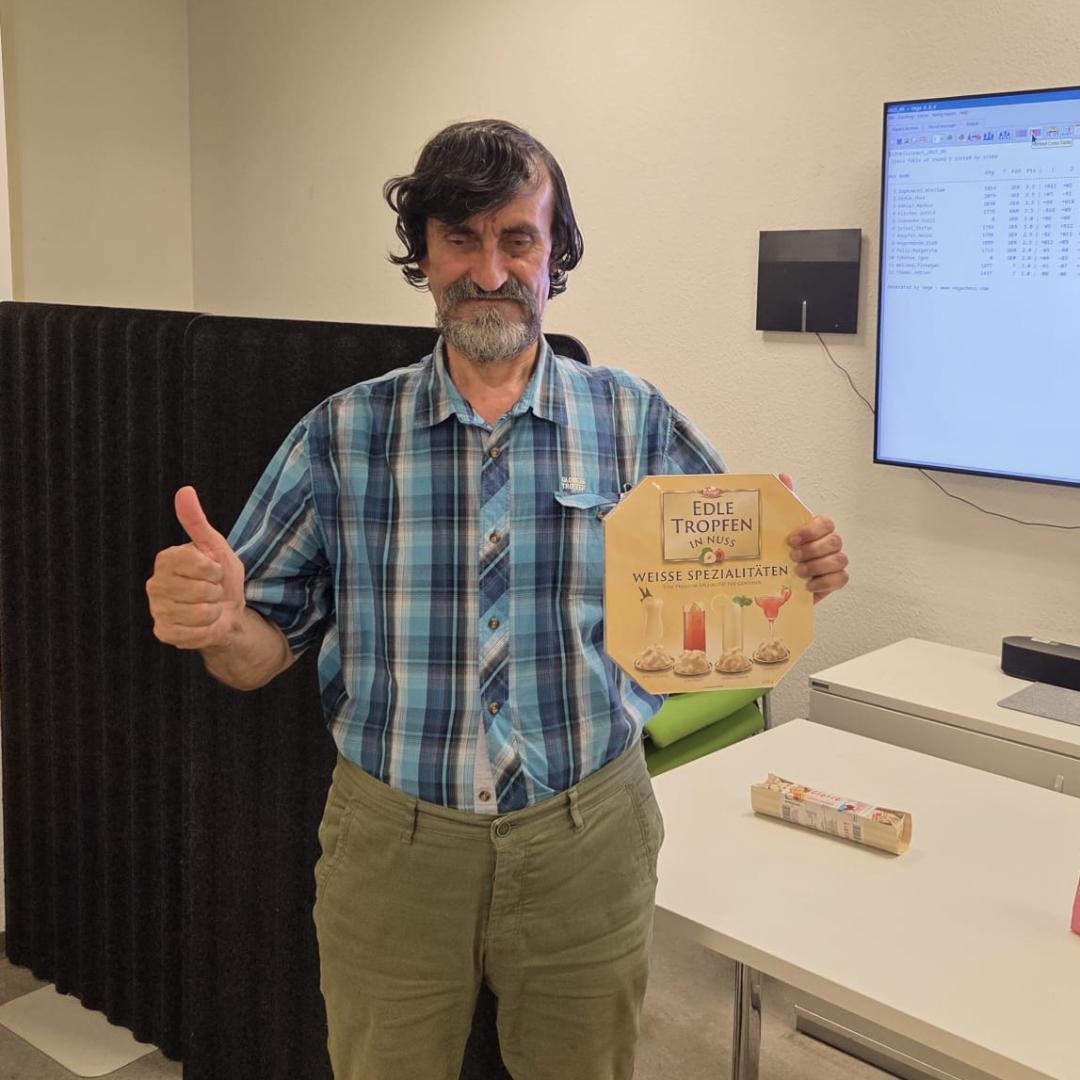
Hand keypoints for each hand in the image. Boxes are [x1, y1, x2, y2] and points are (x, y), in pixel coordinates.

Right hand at [145, 486, 246, 647]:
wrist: (228, 611)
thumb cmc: (221, 577)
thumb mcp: (216, 546)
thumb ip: (197, 521)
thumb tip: (184, 491)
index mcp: (166, 559)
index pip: (196, 564)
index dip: (214, 570)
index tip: (214, 571)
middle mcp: (155, 583)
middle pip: (199, 591)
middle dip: (216, 592)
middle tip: (212, 591)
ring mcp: (157, 609)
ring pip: (198, 613)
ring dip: (213, 612)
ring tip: (209, 607)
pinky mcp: (163, 632)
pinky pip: (193, 633)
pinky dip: (206, 630)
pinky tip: (203, 624)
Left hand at [779, 474, 848, 603]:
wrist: (779, 578)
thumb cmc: (784, 550)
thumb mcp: (780, 526)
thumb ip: (785, 501)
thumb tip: (784, 476)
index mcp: (817, 529)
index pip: (825, 523)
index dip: (810, 531)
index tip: (791, 539)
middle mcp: (829, 544)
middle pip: (835, 541)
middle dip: (813, 550)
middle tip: (793, 556)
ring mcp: (834, 562)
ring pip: (840, 560)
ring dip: (817, 566)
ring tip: (798, 571)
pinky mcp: (835, 580)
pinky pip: (842, 579)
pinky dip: (825, 583)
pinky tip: (808, 585)